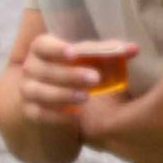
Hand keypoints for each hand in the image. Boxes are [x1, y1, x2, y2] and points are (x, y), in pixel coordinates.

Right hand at [10, 30, 134, 128]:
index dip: (56, 49)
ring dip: (62, 94)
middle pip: (42, 69)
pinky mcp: (31, 111)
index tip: (74, 53)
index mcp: (43, 50)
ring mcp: (28, 90)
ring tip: (86, 97)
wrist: (58, 97)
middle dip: (68, 74)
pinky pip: (38, 114)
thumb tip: (134, 49)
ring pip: (37, 92)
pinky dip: (55, 116)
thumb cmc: (79, 69)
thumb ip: (110, 53)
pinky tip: (75, 117)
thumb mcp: (92, 59)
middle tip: (95, 78)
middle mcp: (31, 69)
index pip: (42, 45)